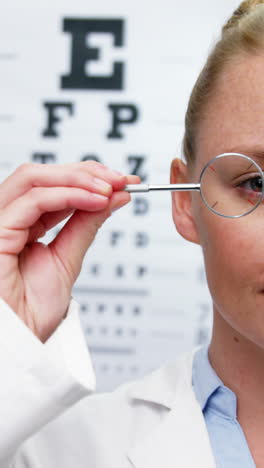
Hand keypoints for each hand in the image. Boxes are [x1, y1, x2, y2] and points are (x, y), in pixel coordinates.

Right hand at [0, 161, 139, 341]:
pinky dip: (68, 195)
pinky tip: (95, 201)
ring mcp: (0, 222)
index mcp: (25, 225)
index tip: (122, 182)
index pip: (54, 187)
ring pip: (33, 178)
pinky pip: (32, 201)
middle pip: (43, 175)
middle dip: (86, 173)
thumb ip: (86, 225)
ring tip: (110, 189)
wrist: (20, 343)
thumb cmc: (32, 312)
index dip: (89, 178)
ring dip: (78, 178)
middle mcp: (10, 218)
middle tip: (120, 180)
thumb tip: (113, 197)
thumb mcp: (68, 259)